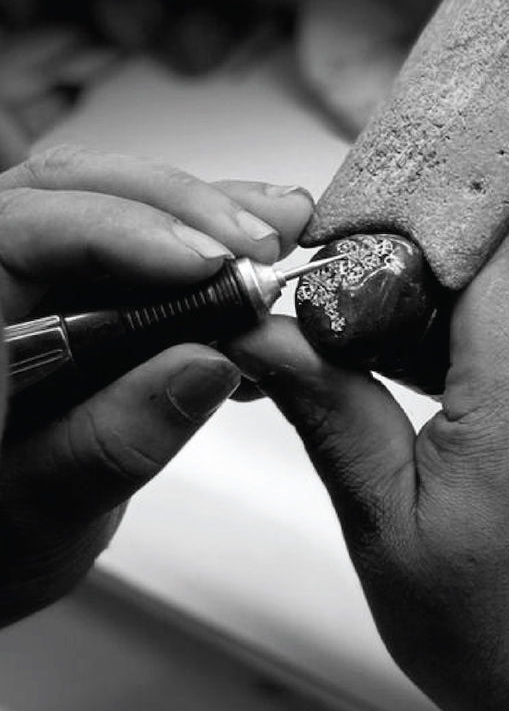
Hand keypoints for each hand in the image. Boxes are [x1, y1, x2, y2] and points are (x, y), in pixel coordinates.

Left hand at [0, 145, 312, 625]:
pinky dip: (211, 252)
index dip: (123, 230)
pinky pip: (146, 246)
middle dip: (183, 207)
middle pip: (76, 192)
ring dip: (208, 217)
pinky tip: (257, 270)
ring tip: (280, 230)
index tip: (210, 261)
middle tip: (263, 241)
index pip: (23, 231)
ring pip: (116, 205)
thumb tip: (206, 366)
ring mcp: (37, 280)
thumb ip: (113, 442)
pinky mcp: (81, 291)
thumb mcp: (40, 518)